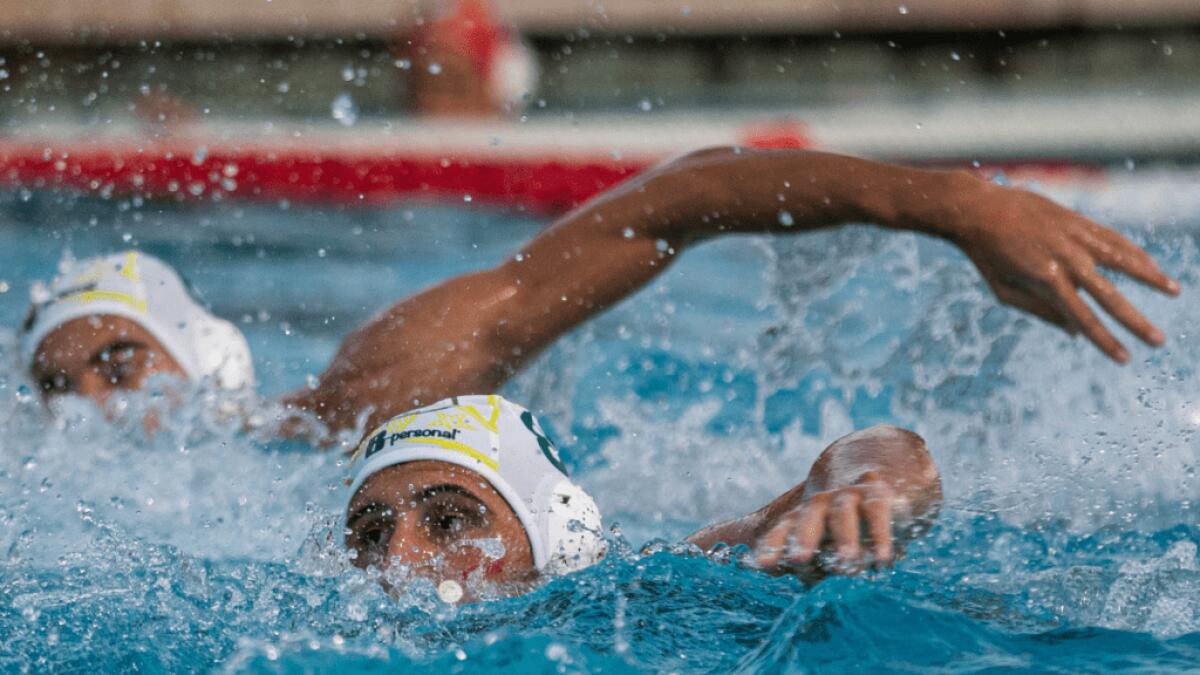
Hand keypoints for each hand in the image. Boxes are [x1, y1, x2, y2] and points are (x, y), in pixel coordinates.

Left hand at [754, 471, 904, 576]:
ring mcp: (848, 496)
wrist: (872, 468)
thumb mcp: (820, 539)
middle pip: (808, 518)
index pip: (782, 530)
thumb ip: (803, 560)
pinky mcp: (877, 493)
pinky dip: (880, 536)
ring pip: (842, 514)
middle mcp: (820, 504)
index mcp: (801, 517)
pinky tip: (882, 560)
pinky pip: (876, 513)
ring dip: (844, 537)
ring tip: (847, 562)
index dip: (773, 546)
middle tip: (799, 560)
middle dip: (803, 538)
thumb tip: (764, 569)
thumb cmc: (839, 520)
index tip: (764, 565)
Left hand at [950, 177, 1178, 362]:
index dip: (1105, 342)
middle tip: (1159, 341)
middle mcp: (1065, 260)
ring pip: (1122, 259)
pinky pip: (1112, 238)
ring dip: (1151, 277)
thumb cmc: (988, 257)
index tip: (1125, 359)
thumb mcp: (1005, 291)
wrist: (979, 210)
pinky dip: (1134, 252)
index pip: (1083, 319)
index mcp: (1045, 281)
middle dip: (1135, 321)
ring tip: (1175, 291)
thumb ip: (1041, 311)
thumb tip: (1074, 332)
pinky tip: (1150, 264)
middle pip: (1109, 296)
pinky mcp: (1076, 222)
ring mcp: (1074, 238)